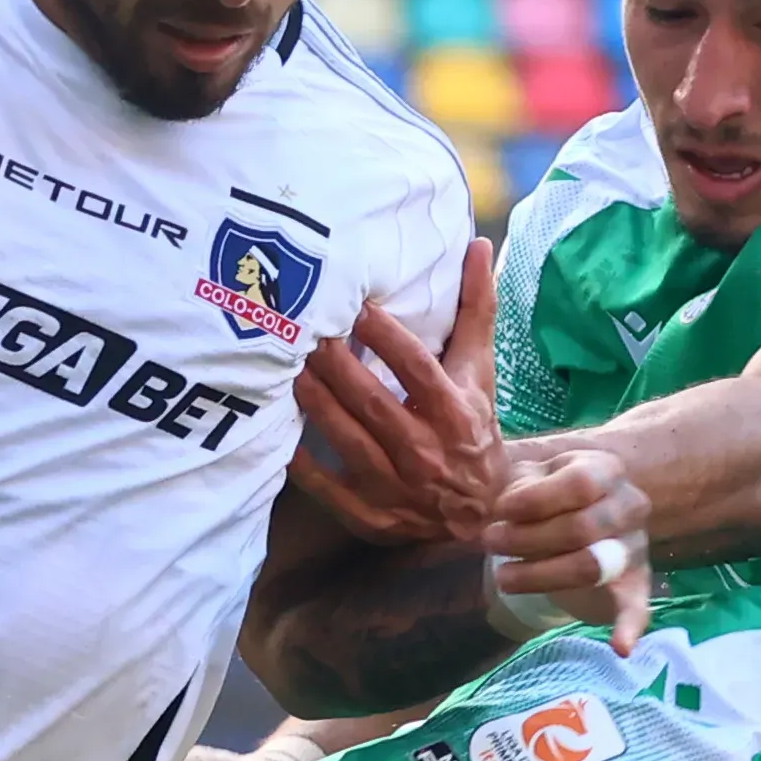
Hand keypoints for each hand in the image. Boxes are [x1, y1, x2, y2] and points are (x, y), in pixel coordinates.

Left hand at [283, 239, 499, 546]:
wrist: (482, 511)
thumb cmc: (474, 428)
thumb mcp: (481, 373)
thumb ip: (476, 311)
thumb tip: (478, 245)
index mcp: (455, 414)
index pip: (417, 369)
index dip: (386, 337)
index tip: (356, 305)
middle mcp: (425, 452)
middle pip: (372, 402)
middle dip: (335, 366)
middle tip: (304, 332)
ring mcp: (395, 488)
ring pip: (346, 440)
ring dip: (314, 403)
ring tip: (286, 368)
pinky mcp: (370, 515)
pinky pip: (328, 489)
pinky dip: (302, 465)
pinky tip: (278, 434)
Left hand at [484, 473, 655, 655]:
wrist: (579, 520)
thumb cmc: (548, 495)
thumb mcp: (533, 476)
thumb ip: (519, 486)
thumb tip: (499, 511)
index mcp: (606, 470)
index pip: (579, 484)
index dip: (534, 500)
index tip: (501, 510)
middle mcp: (629, 505)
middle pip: (582, 528)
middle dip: (526, 539)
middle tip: (490, 543)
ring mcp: (634, 547)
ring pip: (590, 566)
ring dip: (539, 575)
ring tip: (503, 576)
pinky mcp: (634, 585)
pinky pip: (638, 608)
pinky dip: (630, 628)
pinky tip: (620, 647)